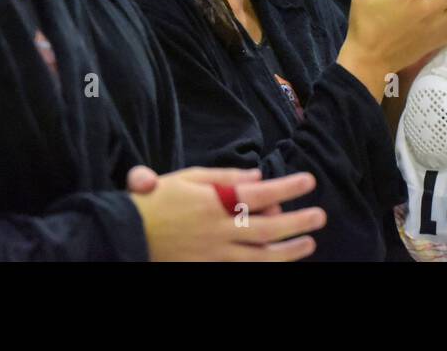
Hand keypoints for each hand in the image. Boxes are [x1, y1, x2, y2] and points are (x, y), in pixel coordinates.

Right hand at [130, 168, 326, 260]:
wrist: (126, 235)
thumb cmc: (156, 201)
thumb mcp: (187, 178)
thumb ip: (224, 177)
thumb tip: (257, 175)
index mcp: (214, 203)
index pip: (260, 193)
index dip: (287, 187)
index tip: (309, 180)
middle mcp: (218, 231)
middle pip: (267, 228)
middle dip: (297, 221)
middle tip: (320, 215)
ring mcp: (214, 255)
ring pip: (261, 257)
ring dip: (289, 251)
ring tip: (310, 243)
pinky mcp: (209, 270)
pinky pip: (244, 272)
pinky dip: (264, 268)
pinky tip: (280, 263)